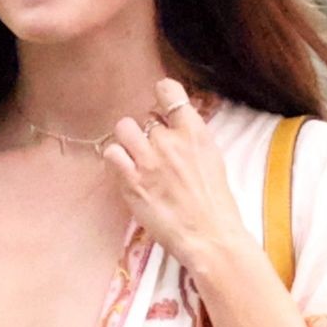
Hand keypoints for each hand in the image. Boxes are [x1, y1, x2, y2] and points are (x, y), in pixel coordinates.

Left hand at [103, 78, 248, 268]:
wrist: (209, 236)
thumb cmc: (215, 203)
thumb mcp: (212, 158)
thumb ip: (191, 137)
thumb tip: (174, 123)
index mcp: (195, 132)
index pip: (168, 90)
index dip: (161, 96)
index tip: (161, 109)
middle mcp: (170, 141)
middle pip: (145, 118)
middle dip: (148, 133)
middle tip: (154, 154)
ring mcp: (149, 160)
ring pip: (124, 128)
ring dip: (128, 141)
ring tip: (136, 159)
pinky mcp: (131, 181)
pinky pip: (111, 154)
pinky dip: (116, 160)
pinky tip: (126, 172)